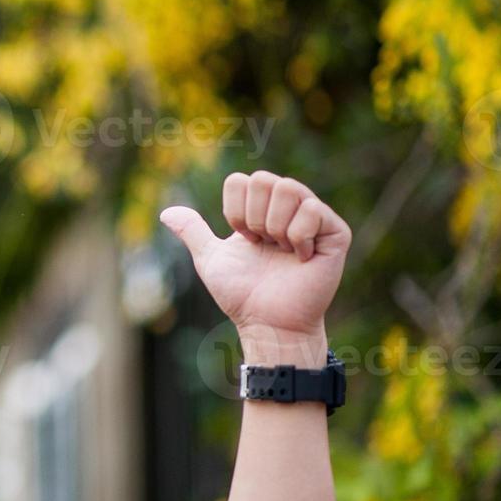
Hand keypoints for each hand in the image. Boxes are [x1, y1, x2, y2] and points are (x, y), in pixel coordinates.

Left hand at [160, 171, 350, 365]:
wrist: (267, 322)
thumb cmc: (243, 293)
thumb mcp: (210, 259)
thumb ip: (193, 232)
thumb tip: (164, 212)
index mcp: (261, 208)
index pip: (241, 180)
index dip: (234, 212)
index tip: (244, 239)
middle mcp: (289, 207)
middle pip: (263, 179)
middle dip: (253, 217)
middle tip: (263, 245)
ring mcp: (314, 218)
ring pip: (288, 188)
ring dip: (274, 226)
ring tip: (282, 250)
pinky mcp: (336, 233)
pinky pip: (314, 209)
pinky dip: (298, 235)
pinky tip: (301, 256)